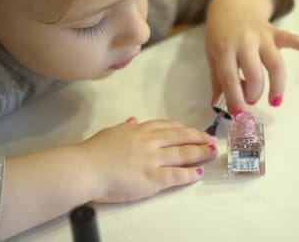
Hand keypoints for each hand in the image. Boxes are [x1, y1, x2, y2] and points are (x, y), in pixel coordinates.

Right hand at [79, 117, 216, 202]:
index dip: (183, 128)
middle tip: (211, 139)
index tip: (193, 130)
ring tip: (212, 152)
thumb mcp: (111, 132)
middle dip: (198, 137)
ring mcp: (153, 159)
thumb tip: (132, 120)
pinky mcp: (153, 178)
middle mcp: (150, 141)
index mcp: (139, 130)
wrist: (86, 168)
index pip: (167, 126)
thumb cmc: (94, 151)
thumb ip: (125, 127)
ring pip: (183, 153)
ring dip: (200, 152)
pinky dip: (190, 174)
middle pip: (180, 137)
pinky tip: (199, 173)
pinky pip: (176, 175)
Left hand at [205, 0, 298, 113]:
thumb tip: (220, 107)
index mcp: (224, 49)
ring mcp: (261, 37)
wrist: (231, 6)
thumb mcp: (212, 56)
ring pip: (275, 64)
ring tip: (275, 100)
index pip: (230, 79)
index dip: (235, 99)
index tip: (239, 115)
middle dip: (255, 93)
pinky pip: (290, 38)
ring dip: (277, 86)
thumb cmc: (221, 35)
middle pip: (255, 74)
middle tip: (251, 100)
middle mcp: (244, 42)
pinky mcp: (274, 32)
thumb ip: (218, 81)